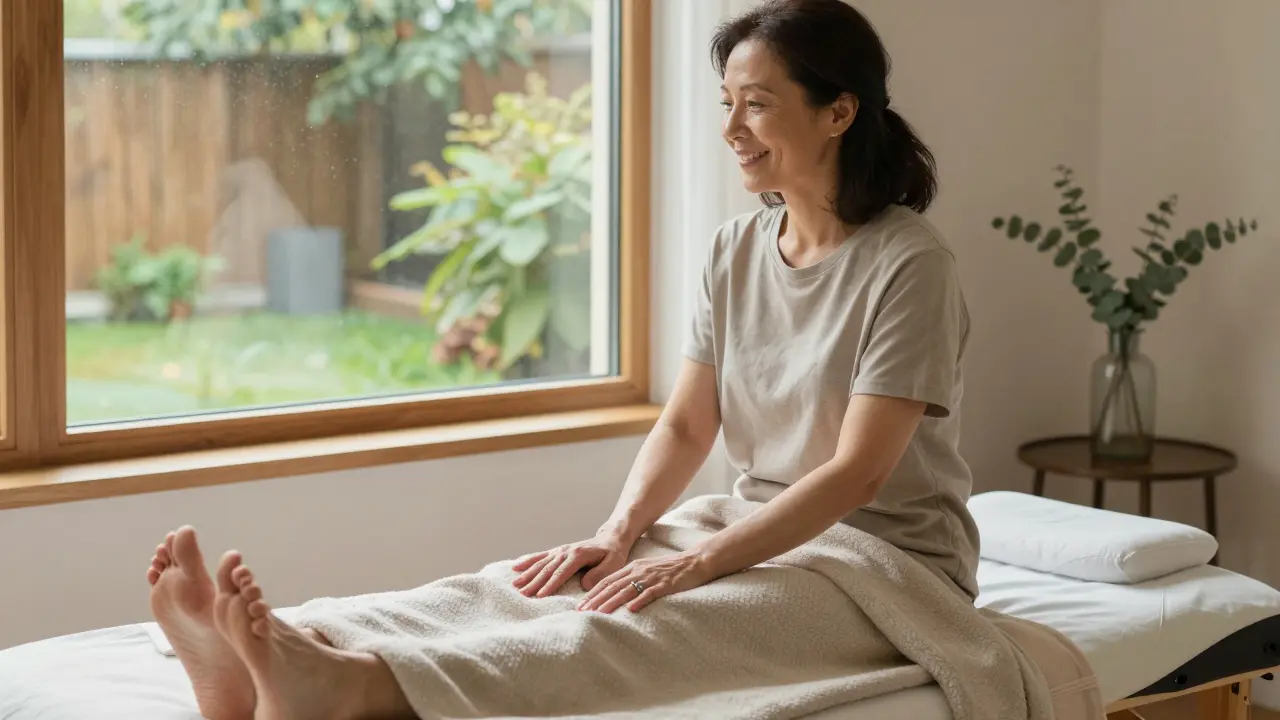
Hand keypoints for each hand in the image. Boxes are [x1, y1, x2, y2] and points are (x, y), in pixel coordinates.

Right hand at [511, 532, 632, 598]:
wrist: (611, 539)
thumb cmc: (613, 554)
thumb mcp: (613, 564)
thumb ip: (599, 574)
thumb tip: (584, 585)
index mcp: (579, 554)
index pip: (562, 572)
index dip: (550, 584)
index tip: (540, 595)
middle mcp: (567, 551)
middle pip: (548, 569)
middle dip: (534, 582)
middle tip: (522, 594)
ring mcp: (560, 550)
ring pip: (541, 563)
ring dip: (528, 573)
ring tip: (516, 584)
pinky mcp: (558, 552)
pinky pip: (540, 556)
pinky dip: (528, 561)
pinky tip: (516, 566)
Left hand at [577, 550, 714, 613]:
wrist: (695, 561)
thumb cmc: (671, 569)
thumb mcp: (647, 570)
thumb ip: (632, 580)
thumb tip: (616, 595)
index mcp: (632, 567)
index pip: (607, 581)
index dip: (592, 593)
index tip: (580, 605)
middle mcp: (638, 571)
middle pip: (612, 586)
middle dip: (595, 599)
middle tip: (581, 612)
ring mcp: (651, 577)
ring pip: (627, 590)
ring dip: (611, 602)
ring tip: (598, 613)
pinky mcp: (665, 584)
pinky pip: (650, 593)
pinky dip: (639, 601)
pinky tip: (630, 610)